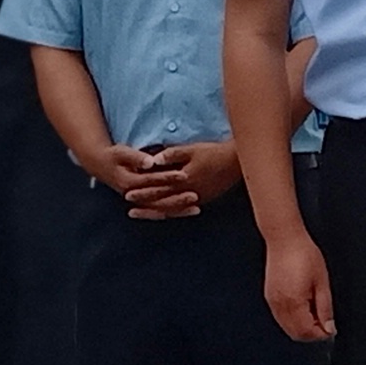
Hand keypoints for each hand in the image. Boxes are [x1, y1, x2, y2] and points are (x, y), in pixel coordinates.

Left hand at [122, 141, 241, 220]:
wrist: (237, 162)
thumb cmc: (213, 153)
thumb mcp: (192, 150)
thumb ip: (172, 155)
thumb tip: (152, 160)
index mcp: (184, 181)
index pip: (159, 189)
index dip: (142, 192)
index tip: (128, 195)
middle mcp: (190, 194)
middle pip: (163, 203)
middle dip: (146, 206)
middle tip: (130, 210)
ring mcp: (197, 199)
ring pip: (173, 210)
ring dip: (157, 212)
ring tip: (143, 214)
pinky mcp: (204, 200)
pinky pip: (183, 210)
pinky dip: (171, 212)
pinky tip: (164, 213)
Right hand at [262, 229, 334, 344]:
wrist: (284, 239)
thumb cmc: (303, 254)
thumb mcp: (322, 282)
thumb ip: (325, 308)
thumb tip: (329, 327)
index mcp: (293, 302)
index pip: (306, 332)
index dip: (320, 335)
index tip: (330, 329)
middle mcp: (280, 305)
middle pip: (295, 333)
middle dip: (311, 333)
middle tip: (324, 323)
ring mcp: (272, 302)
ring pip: (287, 327)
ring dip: (302, 327)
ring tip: (315, 313)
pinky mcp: (270, 296)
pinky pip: (281, 317)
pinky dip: (293, 320)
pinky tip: (303, 308)